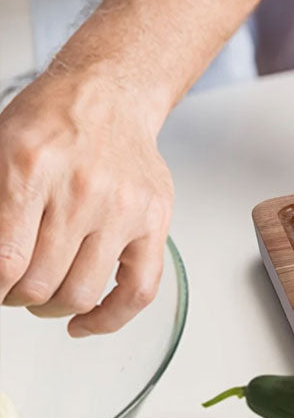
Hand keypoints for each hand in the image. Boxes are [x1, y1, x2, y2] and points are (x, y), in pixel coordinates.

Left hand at [0, 70, 173, 335]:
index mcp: (30, 168)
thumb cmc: (50, 122)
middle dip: (14, 296)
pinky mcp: (154, 221)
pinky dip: (108, 319)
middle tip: (11, 286)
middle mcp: (81, 190)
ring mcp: (123, 209)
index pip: (3, 263)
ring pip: (80, 294)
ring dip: (51, 307)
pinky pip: (138, 290)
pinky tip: (84, 323)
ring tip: (44, 295)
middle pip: (38, 284)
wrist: (109, 94)